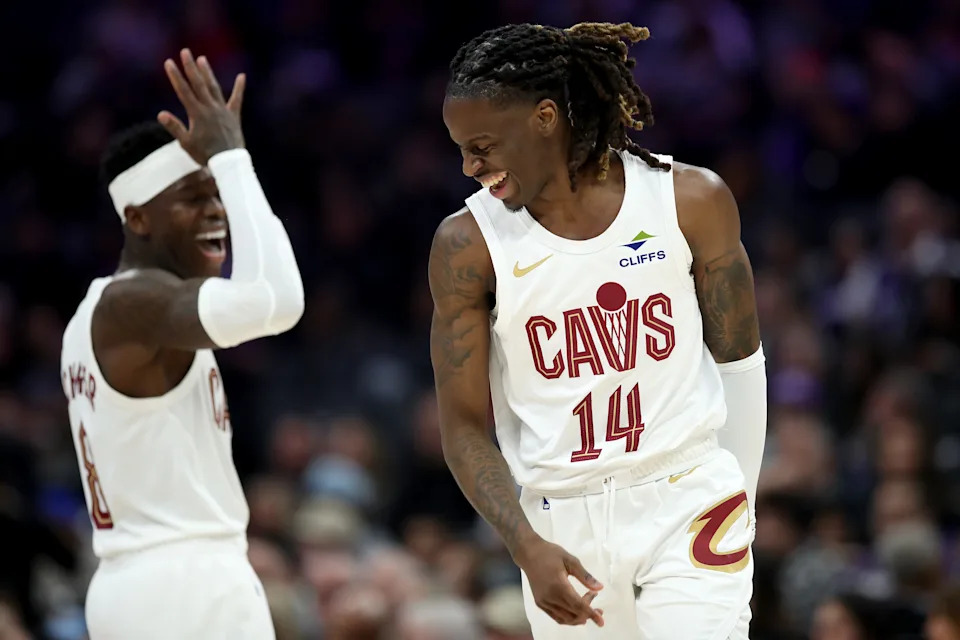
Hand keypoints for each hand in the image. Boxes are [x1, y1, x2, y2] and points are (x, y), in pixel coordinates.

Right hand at [158, 48, 245, 164]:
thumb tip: (161, 114)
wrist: (229, 163)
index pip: (183, 91)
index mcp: (197, 114)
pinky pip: (237, 99)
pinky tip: (242, 76)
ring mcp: (223, 111)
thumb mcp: (186, 143)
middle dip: (190, 67)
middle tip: (185, 51)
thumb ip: (174, 127)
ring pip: (214, 87)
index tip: (169, 62)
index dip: (175, 76)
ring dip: (207, 73)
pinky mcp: (234, 116)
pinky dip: (239, 88)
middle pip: (198, 84)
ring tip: (202, 58)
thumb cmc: (205, 155)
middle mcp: (210, 108)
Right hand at [514, 537, 604, 626]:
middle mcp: (550, 597)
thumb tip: (600, 588)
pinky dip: (568, 618)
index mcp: (558, 585)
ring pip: (565, 619)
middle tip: (598, 607)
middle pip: (573, 613)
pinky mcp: (540, 603)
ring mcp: (543, 602)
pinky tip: (576, 611)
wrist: (529, 553)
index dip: (591, 614)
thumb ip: (585, 576)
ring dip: (579, 617)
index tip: (601, 621)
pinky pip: (556, 617)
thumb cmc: (550, 554)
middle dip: (588, 614)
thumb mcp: (570, 560)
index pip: (578, 606)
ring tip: (589, 608)